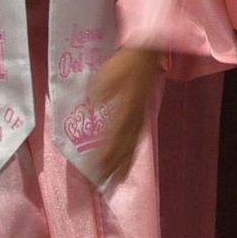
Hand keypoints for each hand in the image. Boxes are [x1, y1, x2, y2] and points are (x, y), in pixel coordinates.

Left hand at [88, 46, 163, 186]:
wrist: (146, 54)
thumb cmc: (123, 64)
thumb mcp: (104, 77)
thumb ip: (97, 96)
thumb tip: (90, 112)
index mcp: (124, 110)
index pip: (112, 139)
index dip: (104, 156)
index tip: (94, 170)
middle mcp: (134, 118)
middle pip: (123, 148)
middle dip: (113, 167)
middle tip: (103, 183)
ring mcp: (140, 117)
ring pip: (132, 146)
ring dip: (124, 164)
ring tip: (118, 180)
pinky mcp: (143, 114)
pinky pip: (138, 138)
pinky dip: (133, 152)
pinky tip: (130, 158)